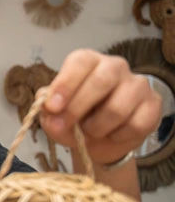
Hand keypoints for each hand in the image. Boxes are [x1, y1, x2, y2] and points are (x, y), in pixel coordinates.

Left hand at [42, 49, 161, 164]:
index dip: (65, 84)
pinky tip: (111, 134)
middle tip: (63, 126)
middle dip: (77, 108)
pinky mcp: (153, 105)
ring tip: (90, 132)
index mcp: (89, 62)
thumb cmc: (74, 119)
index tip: (52, 107)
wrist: (99, 139)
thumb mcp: (54, 115)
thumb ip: (48, 112)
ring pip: (118, 108)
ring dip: (97, 127)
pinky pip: (135, 125)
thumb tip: (50, 113)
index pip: (80, 61)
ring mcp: (138, 85)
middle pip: (101, 81)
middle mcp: (115, 67)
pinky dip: (117, 136)